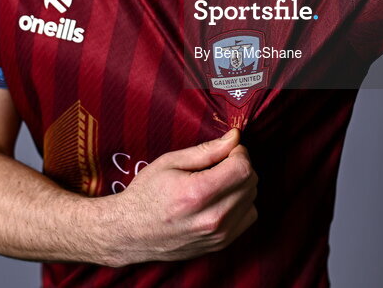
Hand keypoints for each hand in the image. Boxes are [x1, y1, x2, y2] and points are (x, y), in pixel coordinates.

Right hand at [112, 129, 257, 264]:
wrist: (130, 233)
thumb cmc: (147, 194)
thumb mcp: (171, 162)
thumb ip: (207, 150)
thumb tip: (235, 137)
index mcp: (197, 194)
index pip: (243, 169)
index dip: (239, 153)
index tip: (228, 150)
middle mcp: (212, 219)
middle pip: (250, 183)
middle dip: (240, 166)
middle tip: (219, 164)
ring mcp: (218, 236)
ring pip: (252, 199)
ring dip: (241, 185)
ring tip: (217, 182)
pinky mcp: (220, 245)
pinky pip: (248, 217)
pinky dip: (240, 204)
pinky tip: (220, 199)